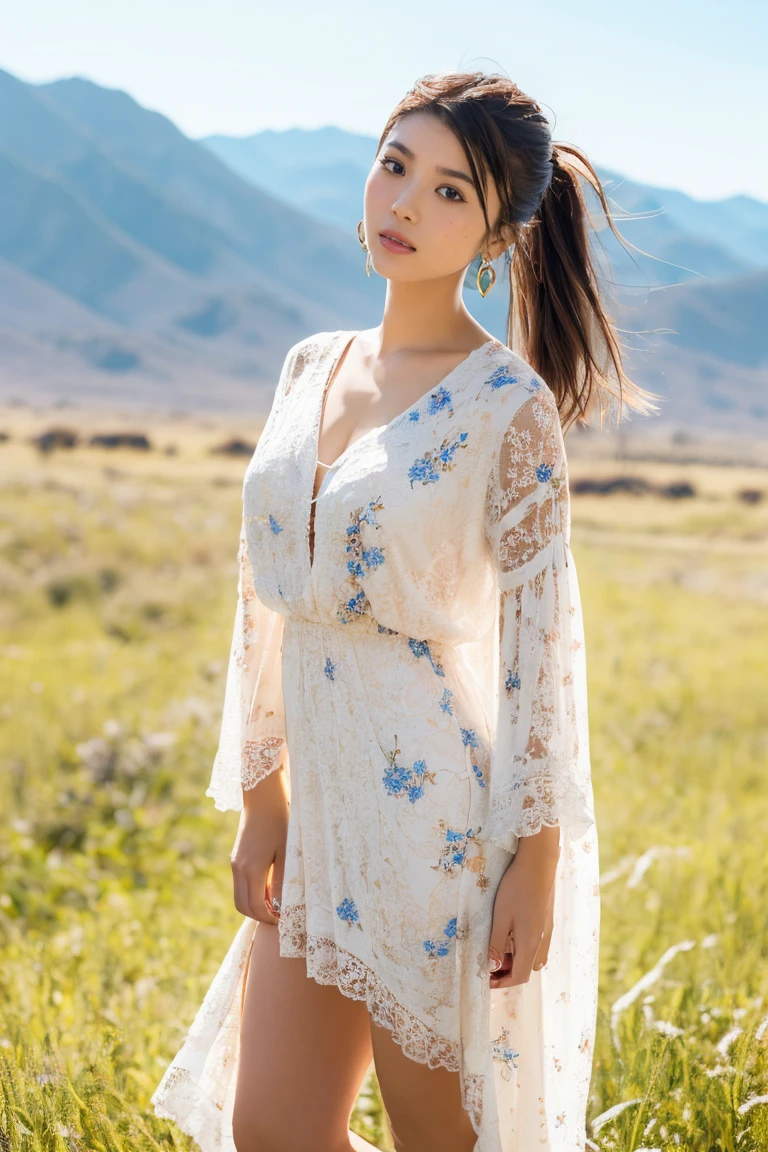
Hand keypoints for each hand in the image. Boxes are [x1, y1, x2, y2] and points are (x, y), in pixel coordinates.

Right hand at [230, 764, 289, 923]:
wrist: (263, 799)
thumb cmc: (281, 823)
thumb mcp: (288, 852)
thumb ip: (285, 881)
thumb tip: (284, 906)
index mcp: (252, 869)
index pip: (256, 906)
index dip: (270, 918)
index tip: (284, 919)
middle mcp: (239, 869)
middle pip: (243, 907)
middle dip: (259, 916)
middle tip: (279, 917)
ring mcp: (235, 864)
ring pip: (239, 897)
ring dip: (254, 906)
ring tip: (275, 904)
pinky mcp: (236, 859)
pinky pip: (240, 885)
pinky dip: (252, 894)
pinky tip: (270, 888)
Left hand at [487, 824, 559, 988]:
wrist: (538, 863)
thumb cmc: (517, 888)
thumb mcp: (501, 916)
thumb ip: (497, 943)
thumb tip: (493, 967)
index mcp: (531, 943)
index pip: (520, 976)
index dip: (502, 982)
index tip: (486, 979)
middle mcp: (543, 941)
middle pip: (528, 969)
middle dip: (509, 971)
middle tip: (491, 961)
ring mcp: (547, 931)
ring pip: (534, 957)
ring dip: (517, 959)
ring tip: (500, 947)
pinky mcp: (548, 921)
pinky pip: (538, 944)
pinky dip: (524, 947)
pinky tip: (513, 932)